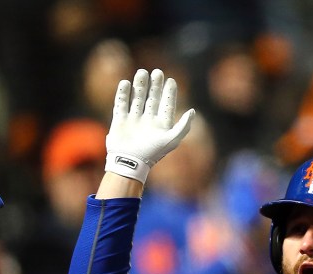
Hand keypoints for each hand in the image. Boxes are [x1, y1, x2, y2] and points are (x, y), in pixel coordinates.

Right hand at [105, 68, 194, 183]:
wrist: (130, 162)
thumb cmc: (153, 152)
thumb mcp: (172, 139)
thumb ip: (184, 126)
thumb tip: (192, 111)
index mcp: (161, 125)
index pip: (167, 104)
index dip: (169, 92)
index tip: (170, 80)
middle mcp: (148, 121)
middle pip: (152, 98)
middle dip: (155, 85)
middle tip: (157, 72)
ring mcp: (133, 120)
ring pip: (137, 98)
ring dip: (140, 85)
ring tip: (142, 72)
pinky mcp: (120, 121)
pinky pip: (121, 104)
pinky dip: (123, 94)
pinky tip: (126, 83)